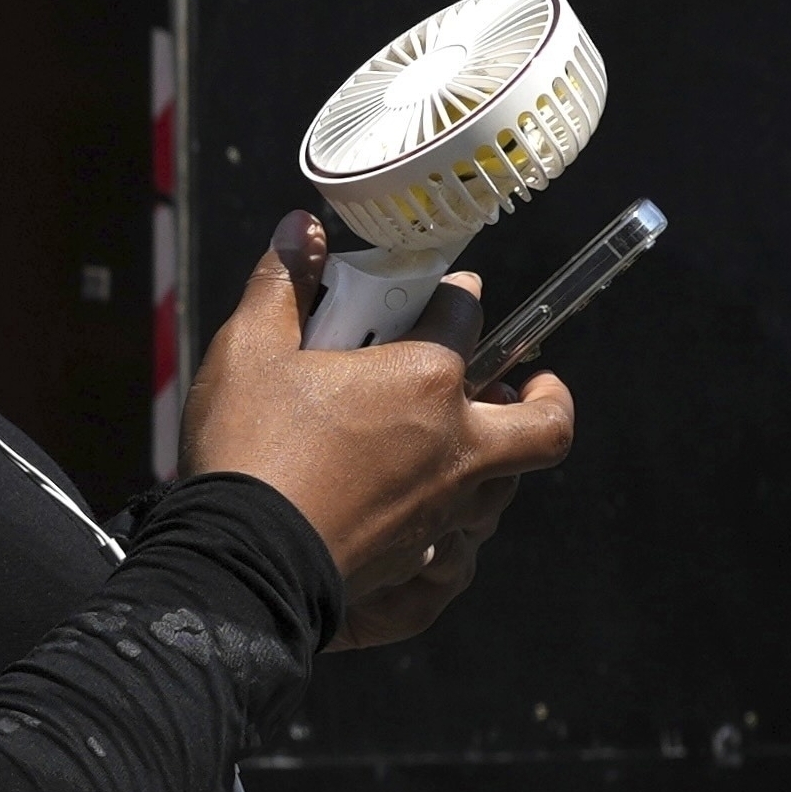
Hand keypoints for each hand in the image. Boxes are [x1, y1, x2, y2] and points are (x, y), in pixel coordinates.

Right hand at [183, 212, 577, 649]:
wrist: (241, 561)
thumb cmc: (250, 449)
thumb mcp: (249, 350)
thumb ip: (281, 283)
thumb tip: (299, 230)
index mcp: (424, 379)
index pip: (465, 314)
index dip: (454, 294)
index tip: (443, 291)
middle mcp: (455, 443)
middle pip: (544, 420)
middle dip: (548, 396)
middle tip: (526, 383)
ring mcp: (445, 506)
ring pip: (508, 479)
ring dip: (498, 456)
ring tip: (462, 441)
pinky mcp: (423, 557)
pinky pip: (465, 534)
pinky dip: (456, 513)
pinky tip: (416, 501)